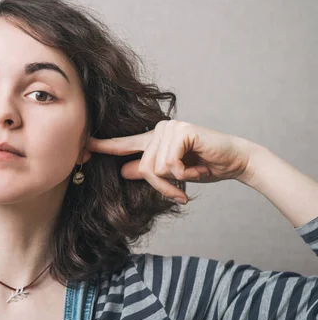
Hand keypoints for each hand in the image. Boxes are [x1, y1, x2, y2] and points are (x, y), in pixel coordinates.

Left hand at [86, 120, 251, 202]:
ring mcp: (170, 128)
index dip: (103, 146)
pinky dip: (184, 172)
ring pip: (156, 167)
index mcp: (153, 139)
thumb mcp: (172, 173)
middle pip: (144, 167)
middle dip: (163, 185)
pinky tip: (197, 166)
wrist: (235, 161)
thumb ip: (148, 170)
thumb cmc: (204, 165)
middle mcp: (159, 130)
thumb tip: (123, 170)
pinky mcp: (182, 131)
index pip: (124, 144)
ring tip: (193, 174)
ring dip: (175, 180)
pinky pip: (169, 164)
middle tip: (180, 191)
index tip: (84, 147)